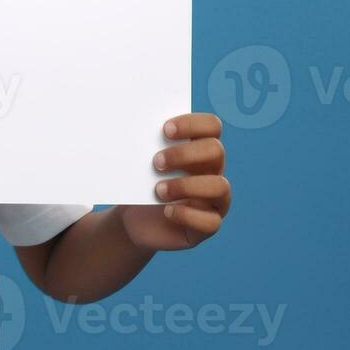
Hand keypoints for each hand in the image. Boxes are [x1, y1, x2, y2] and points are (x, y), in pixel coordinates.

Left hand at [118, 112, 230, 251]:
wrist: (134, 219)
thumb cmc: (140, 183)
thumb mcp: (141, 163)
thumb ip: (144, 144)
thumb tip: (130, 127)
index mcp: (199, 148)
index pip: (211, 126)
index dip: (192, 124)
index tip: (165, 130)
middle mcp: (212, 171)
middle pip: (216, 151)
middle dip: (184, 154)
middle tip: (156, 163)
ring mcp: (215, 199)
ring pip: (219, 186)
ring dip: (185, 185)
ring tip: (158, 190)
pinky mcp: (208, 225)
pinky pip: (211, 221)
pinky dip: (186, 214)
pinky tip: (166, 211)